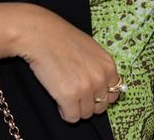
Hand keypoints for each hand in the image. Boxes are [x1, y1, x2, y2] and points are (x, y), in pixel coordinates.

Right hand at [15, 6, 121, 122]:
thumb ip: (100, 69)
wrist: (40, 35)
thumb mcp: (91, 50)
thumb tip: (104, 88)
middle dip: (87, 103)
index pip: (113, 94)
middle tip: (74, 92)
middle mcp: (101, 79)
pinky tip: (58, 97)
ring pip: (85, 114)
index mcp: (108, 66)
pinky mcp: (69, 97)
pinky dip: (64, 111)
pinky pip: (71, 118)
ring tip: (63, 91)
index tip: (89, 92)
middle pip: (100, 107)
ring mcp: (86, 89)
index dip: (99, 95)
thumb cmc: (62, 39)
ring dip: (74, 107)